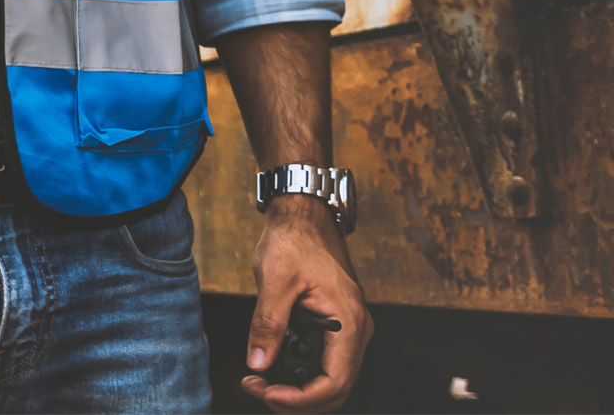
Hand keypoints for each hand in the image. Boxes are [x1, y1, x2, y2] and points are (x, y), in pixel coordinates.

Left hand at [241, 194, 373, 412]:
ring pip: (334, 381)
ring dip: (301, 392)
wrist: (303, 219)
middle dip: (298, 400)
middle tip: (258, 389)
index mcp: (348, 321)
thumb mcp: (275, 280)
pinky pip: (328, 365)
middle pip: (337, 390)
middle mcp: (356, 331)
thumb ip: (268, 323)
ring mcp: (350, 330)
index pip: (334, 382)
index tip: (266, 392)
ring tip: (262, 384)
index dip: (300, 398)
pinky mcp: (338, 328)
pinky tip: (275, 370)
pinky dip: (304, 377)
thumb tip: (259, 362)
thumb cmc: (293, 242)